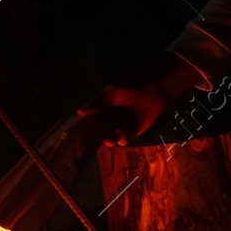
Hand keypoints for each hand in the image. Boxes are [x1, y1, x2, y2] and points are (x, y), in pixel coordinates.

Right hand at [78, 52, 202, 145]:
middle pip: (98, 134)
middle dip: (95, 139)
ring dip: (108, 140)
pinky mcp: (131, 133)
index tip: (78, 134)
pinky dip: (121, 139)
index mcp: (102, 111)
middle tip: (93, 140)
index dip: (84, 128)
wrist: (152, 94)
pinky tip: (121, 133)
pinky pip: (123, 141)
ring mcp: (120, 127)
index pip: (89, 122)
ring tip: (109, 137)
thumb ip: (96, 103)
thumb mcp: (111, 93)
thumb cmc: (131, 90)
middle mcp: (109, 121)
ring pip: (109, 139)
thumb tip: (79, 111)